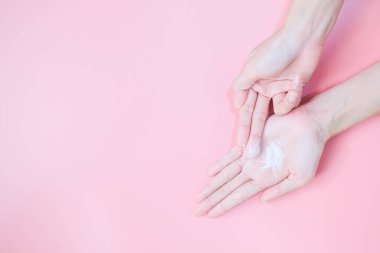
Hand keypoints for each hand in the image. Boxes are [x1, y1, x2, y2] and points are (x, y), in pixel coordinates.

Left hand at [195, 105, 325, 216]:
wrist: (310, 126)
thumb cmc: (310, 151)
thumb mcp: (301, 177)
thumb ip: (281, 189)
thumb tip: (262, 200)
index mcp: (265, 180)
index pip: (239, 196)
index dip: (224, 205)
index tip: (211, 214)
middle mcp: (254, 170)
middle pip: (228, 188)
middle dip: (212, 200)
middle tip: (197, 211)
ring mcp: (250, 156)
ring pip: (226, 173)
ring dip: (212, 185)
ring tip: (199, 196)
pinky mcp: (249, 141)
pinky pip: (231, 154)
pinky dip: (220, 163)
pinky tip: (210, 173)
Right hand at [233, 29, 321, 157]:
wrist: (302, 40)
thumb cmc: (275, 51)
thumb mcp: (252, 67)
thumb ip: (241, 86)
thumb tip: (237, 105)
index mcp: (250, 84)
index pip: (244, 112)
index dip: (242, 129)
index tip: (239, 145)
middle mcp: (262, 90)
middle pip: (257, 118)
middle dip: (255, 135)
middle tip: (251, 153)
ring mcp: (277, 91)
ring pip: (275, 113)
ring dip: (284, 103)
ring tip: (291, 88)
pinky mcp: (292, 92)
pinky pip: (289, 104)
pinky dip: (293, 95)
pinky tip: (296, 81)